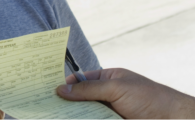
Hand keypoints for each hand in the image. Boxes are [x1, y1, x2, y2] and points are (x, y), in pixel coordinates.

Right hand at [55, 68, 194, 119]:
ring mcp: (111, 113)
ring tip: (53, 117)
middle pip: (81, 100)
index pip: (82, 80)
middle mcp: (109, 96)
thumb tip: (62, 89)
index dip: (66, 84)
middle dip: (66, 103)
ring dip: (73, 116)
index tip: (47, 91)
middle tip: (44, 108)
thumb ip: (89, 90)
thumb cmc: (150, 99)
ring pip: (86, 115)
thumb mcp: (117, 89)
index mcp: (110, 79)